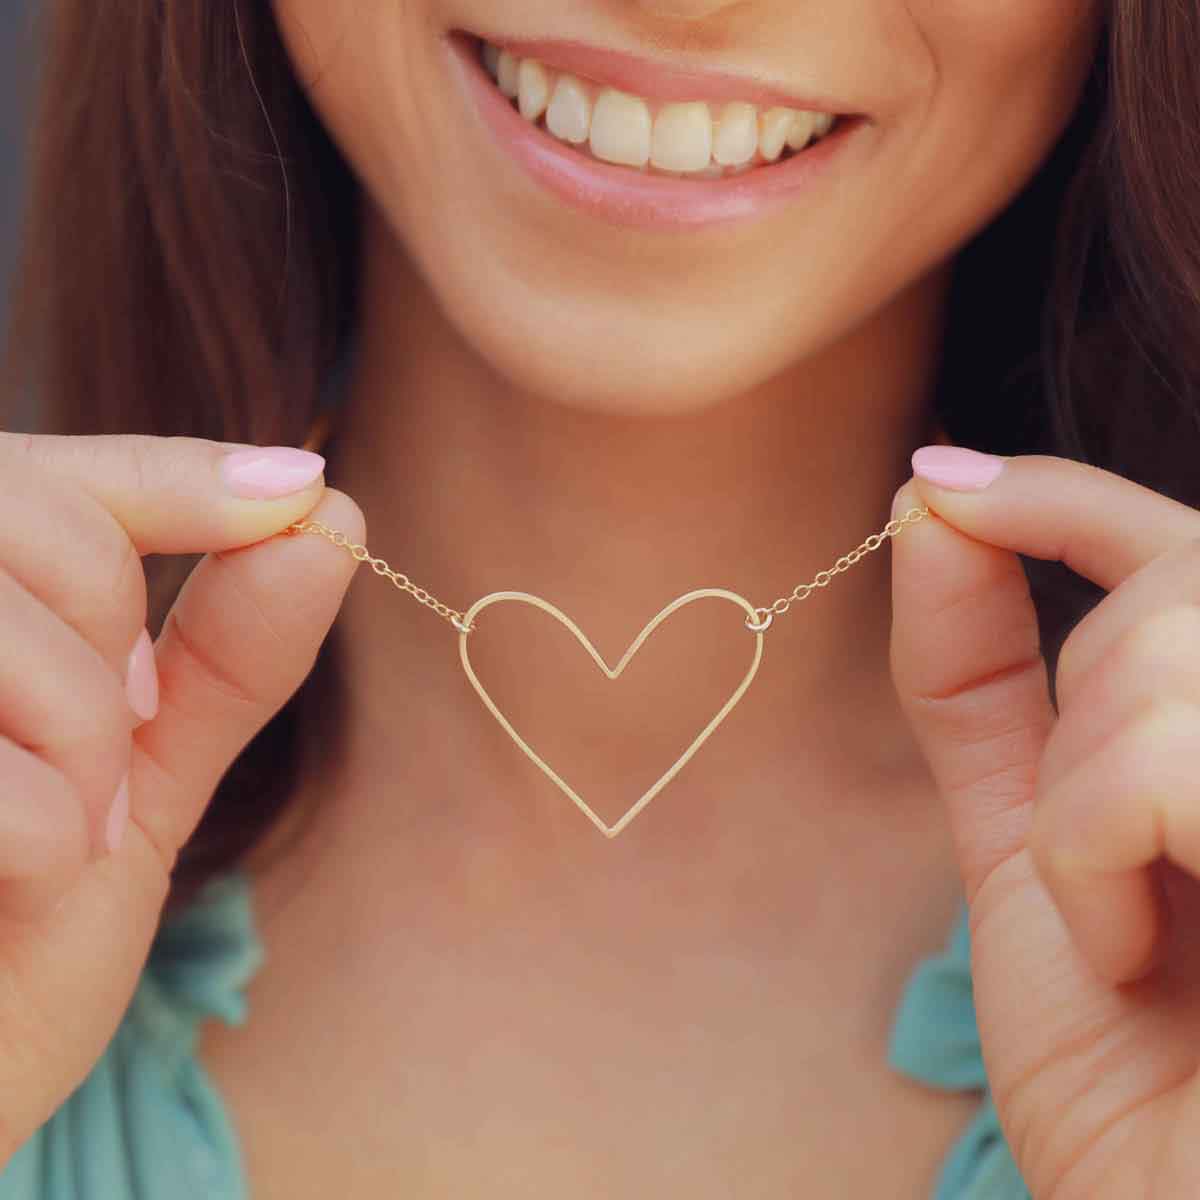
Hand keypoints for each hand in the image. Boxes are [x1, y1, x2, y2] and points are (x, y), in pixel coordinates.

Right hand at [0, 432, 362, 1163]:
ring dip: (82, 759)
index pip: (73, 479)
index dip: (191, 477)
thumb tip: (328, 517)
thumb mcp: (140, 780)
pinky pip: (1, 777)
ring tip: (46, 843)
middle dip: (119, 659)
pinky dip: (38, 840)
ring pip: (26, 639)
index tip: (301, 496)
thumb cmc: (15, 938)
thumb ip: (228, 652)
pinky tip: (2, 888)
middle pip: (50, 526)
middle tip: (102, 774)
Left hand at [889, 444, 1199, 1199]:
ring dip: (1081, 795)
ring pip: (1170, 650)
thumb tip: (934, 501)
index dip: (1061, 492)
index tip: (940, 485)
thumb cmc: (1123, 1058)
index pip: (1185, 546)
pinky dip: (1100, 844)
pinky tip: (1134, 949)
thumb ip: (982, 675)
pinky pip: (1171, 755)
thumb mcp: (1031, 838)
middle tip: (1086, 855)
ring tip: (1118, 929)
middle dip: (1080, 695)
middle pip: (1181, 582)